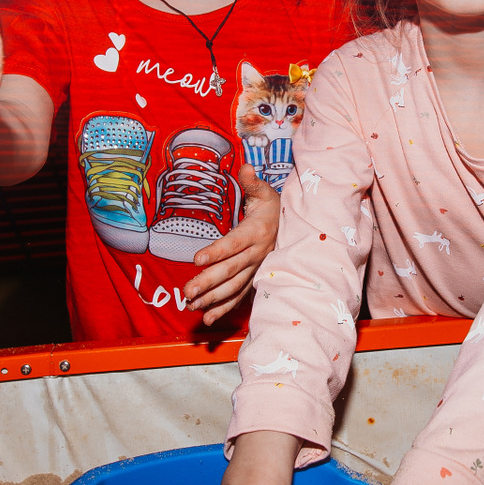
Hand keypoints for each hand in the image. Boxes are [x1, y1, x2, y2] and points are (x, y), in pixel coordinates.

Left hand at [184, 164, 280, 325]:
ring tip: (192, 305)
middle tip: (187, 292)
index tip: (197, 259)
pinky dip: (224, 308)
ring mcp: (256, 269)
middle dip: (208, 283)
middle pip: (230, 271)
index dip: (216, 252)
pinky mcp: (255, 279)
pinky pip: (240, 296)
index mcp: (256, 232)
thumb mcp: (265, 192)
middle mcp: (257, 254)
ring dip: (212, 298)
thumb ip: (252, 182)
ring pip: (234, 287)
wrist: (296, 227)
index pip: (234, 244)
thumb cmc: (274, 208)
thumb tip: (245, 167)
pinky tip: (207, 317)